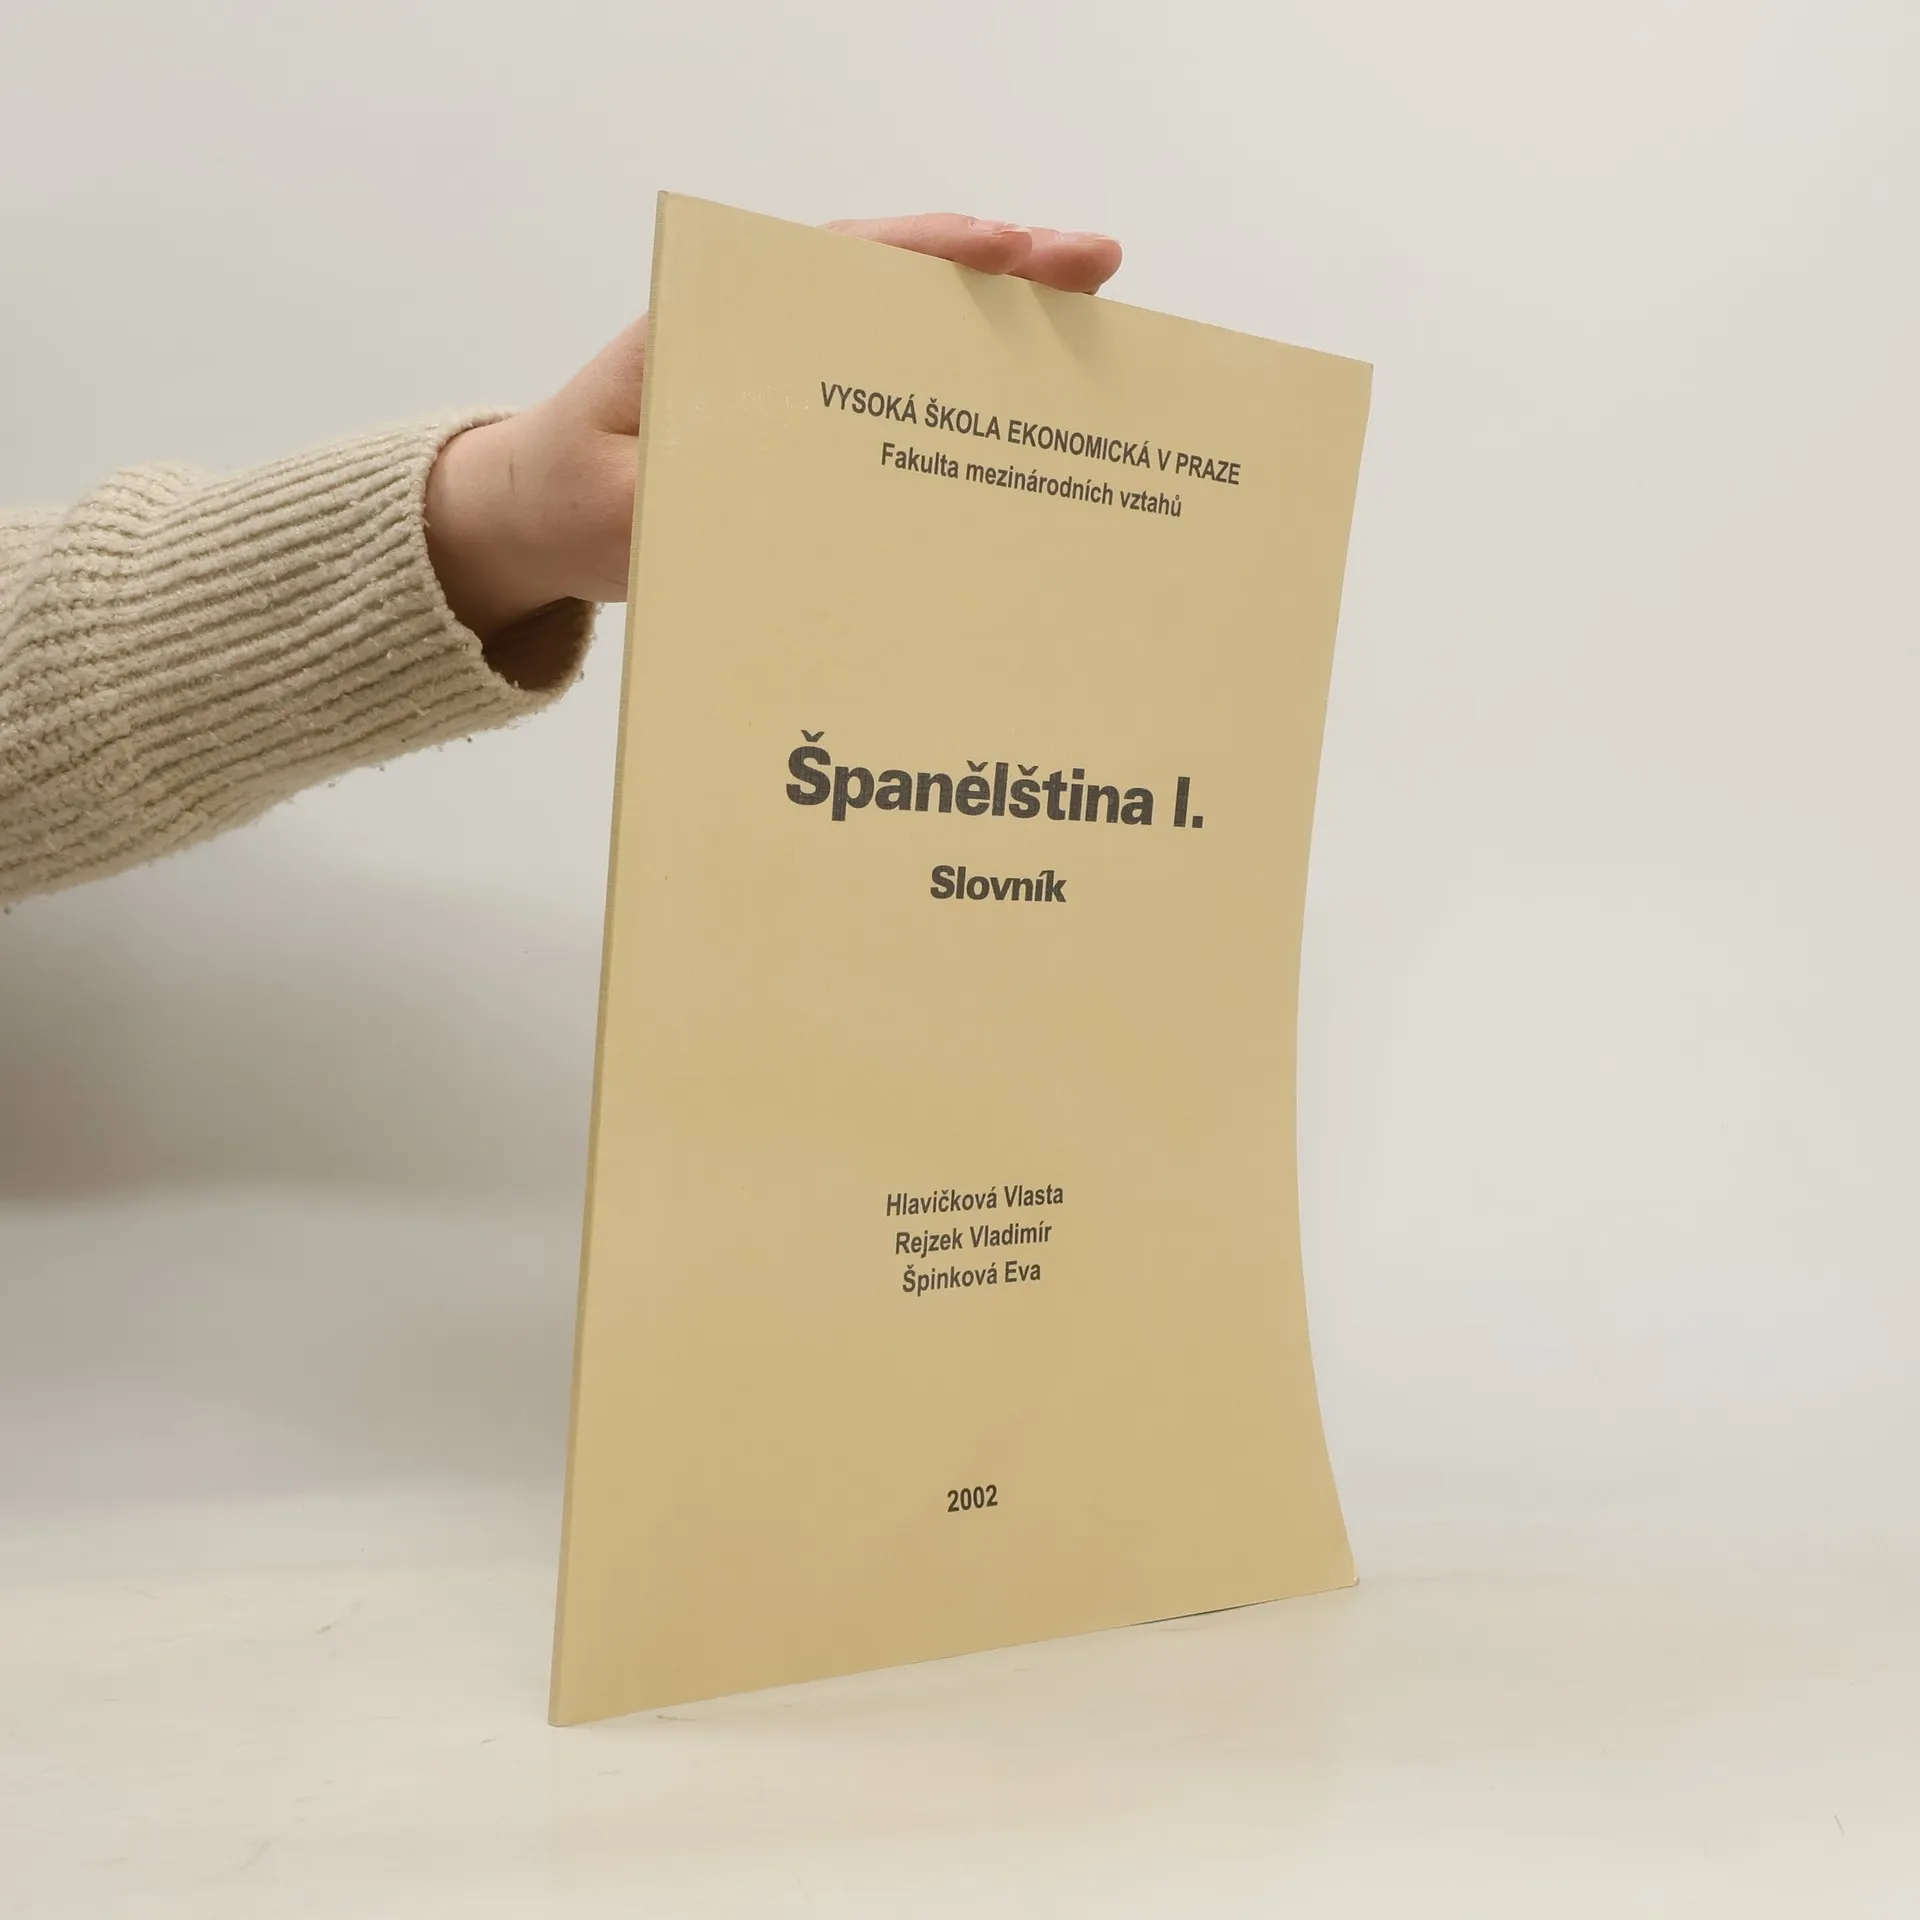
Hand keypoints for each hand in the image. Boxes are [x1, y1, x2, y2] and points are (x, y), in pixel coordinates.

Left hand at [425, 215, 1122, 646]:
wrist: (540, 520)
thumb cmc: (572, 498)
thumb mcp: (615, 508)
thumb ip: (680, 501)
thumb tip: (773, 499)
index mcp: (721, 323)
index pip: (838, 266)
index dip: (928, 254)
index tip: (1003, 248)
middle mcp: (772, 333)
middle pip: (900, 286)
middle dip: (1001, 273)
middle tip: (1095, 265)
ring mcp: (799, 376)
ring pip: (913, 335)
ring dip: (1001, 327)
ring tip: (1095, 314)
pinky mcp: (814, 427)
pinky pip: (902, 395)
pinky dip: (969, 390)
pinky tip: (1036, 401)